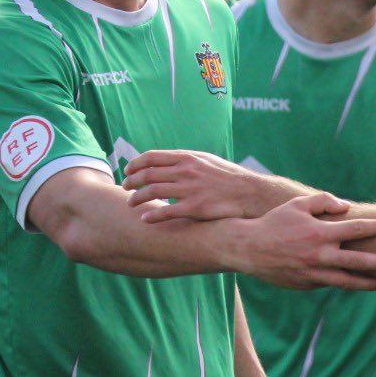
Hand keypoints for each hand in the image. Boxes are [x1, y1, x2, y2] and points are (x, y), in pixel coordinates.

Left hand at [124, 150, 285, 222]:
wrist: (250, 193)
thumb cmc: (228, 177)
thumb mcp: (206, 160)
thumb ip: (186, 160)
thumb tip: (166, 161)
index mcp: (187, 157)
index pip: (151, 157)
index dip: (135, 164)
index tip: (128, 171)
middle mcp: (186, 171)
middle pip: (147, 174)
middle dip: (131, 182)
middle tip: (125, 189)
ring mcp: (190, 189)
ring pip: (152, 192)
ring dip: (137, 198)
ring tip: (131, 204)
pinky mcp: (195, 208)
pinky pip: (166, 212)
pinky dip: (152, 216)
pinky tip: (145, 220)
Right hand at [233, 193, 375, 290]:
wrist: (248, 249)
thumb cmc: (275, 222)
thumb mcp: (298, 205)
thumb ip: (324, 201)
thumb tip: (347, 207)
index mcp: (320, 233)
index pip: (357, 229)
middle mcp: (319, 256)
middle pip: (358, 261)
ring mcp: (313, 274)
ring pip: (347, 282)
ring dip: (368, 283)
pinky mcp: (306, 285)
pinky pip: (329, 283)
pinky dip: (343, 282)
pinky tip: (356, 281)